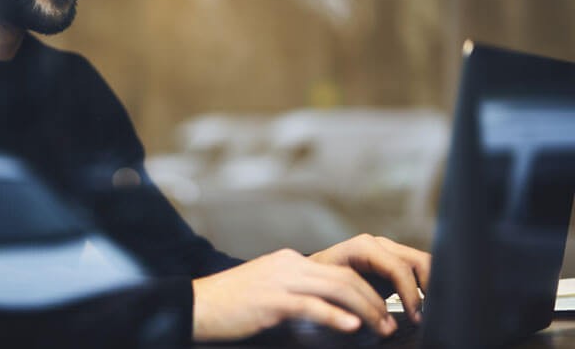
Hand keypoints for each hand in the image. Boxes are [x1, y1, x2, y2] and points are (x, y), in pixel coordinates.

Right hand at [191, 235, 430, 341]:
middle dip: (374, 301)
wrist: (196, 305)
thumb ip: (295, 292)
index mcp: (289, 261)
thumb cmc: (230, 304)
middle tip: (391, 322)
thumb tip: (326, 309)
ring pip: (336, 288)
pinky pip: (312, 306)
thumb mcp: (268, 290)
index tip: (383, 310)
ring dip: (365, 310)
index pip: (339, 270)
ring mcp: (280, 280)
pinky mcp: (271, 301)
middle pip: (345, 277)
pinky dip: (337, 317)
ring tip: (381, 327)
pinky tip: (352, 328)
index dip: (366, 290)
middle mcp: (288, 264)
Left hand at [308, 234, 429, 322]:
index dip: (411, 294)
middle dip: (429, 287)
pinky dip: (424, 286)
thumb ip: (360, 303)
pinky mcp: (392, 261)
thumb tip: (384, 324)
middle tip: (429, 315)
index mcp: (364, 247)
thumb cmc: (319, 284)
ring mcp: (387, 250)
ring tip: (429, 312)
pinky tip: (423, 306)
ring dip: (429, 286)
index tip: (415, 317)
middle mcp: (378, 245)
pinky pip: (416, 269)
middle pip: (418, 260)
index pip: (399, 268)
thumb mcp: (335, 292)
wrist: (311, 276)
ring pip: (422, 263)